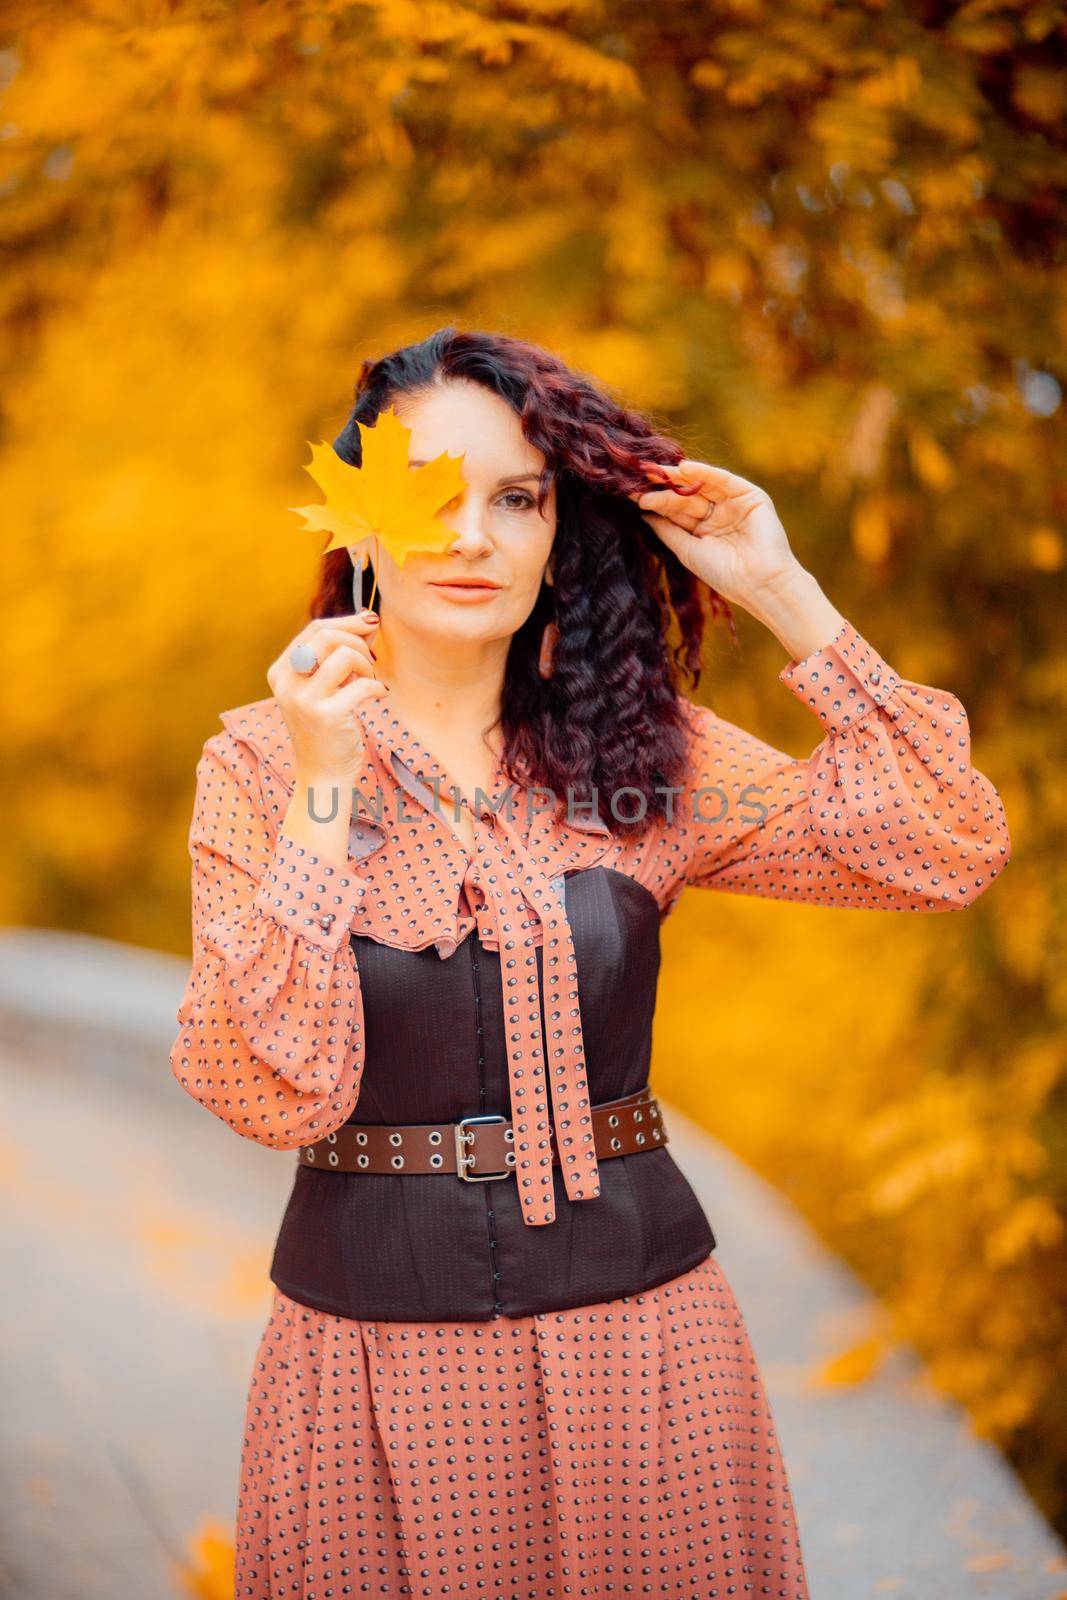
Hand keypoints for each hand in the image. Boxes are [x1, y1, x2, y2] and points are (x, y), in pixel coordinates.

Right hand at [266, 613, 387, 785]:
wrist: (323, 775)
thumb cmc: (328, 728)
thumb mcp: (328, 686)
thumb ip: (342, 654)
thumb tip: (369, 621)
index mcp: (281, 672)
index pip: (315, 629)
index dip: (347, 622)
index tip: (371, 624)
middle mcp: (287, 682)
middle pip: (327, 635)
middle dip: (358, 642)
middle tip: (372, 662)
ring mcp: (303, 699)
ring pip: (344, 654)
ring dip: (366, 665)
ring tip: (370, 682)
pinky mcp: (326, 715)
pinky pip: (362, 685)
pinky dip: (376, 688)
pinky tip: (379, 697)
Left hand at [628, 458, 804, 612]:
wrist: (759, 582)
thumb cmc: (724, 574)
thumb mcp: (687, 550)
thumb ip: (667, 530)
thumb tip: (644, 514)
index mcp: (703, 531)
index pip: (676, 511)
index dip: (656, 502)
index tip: (633, 495)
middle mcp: (718, 515)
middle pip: (686, 497)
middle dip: (664, 488)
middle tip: (639, 479)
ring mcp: (734, 504)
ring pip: (702, 486)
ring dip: (679, 477)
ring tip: (656, 472)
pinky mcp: (750, 495)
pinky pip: (723, 480)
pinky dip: (704, 472)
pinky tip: (683, 468)